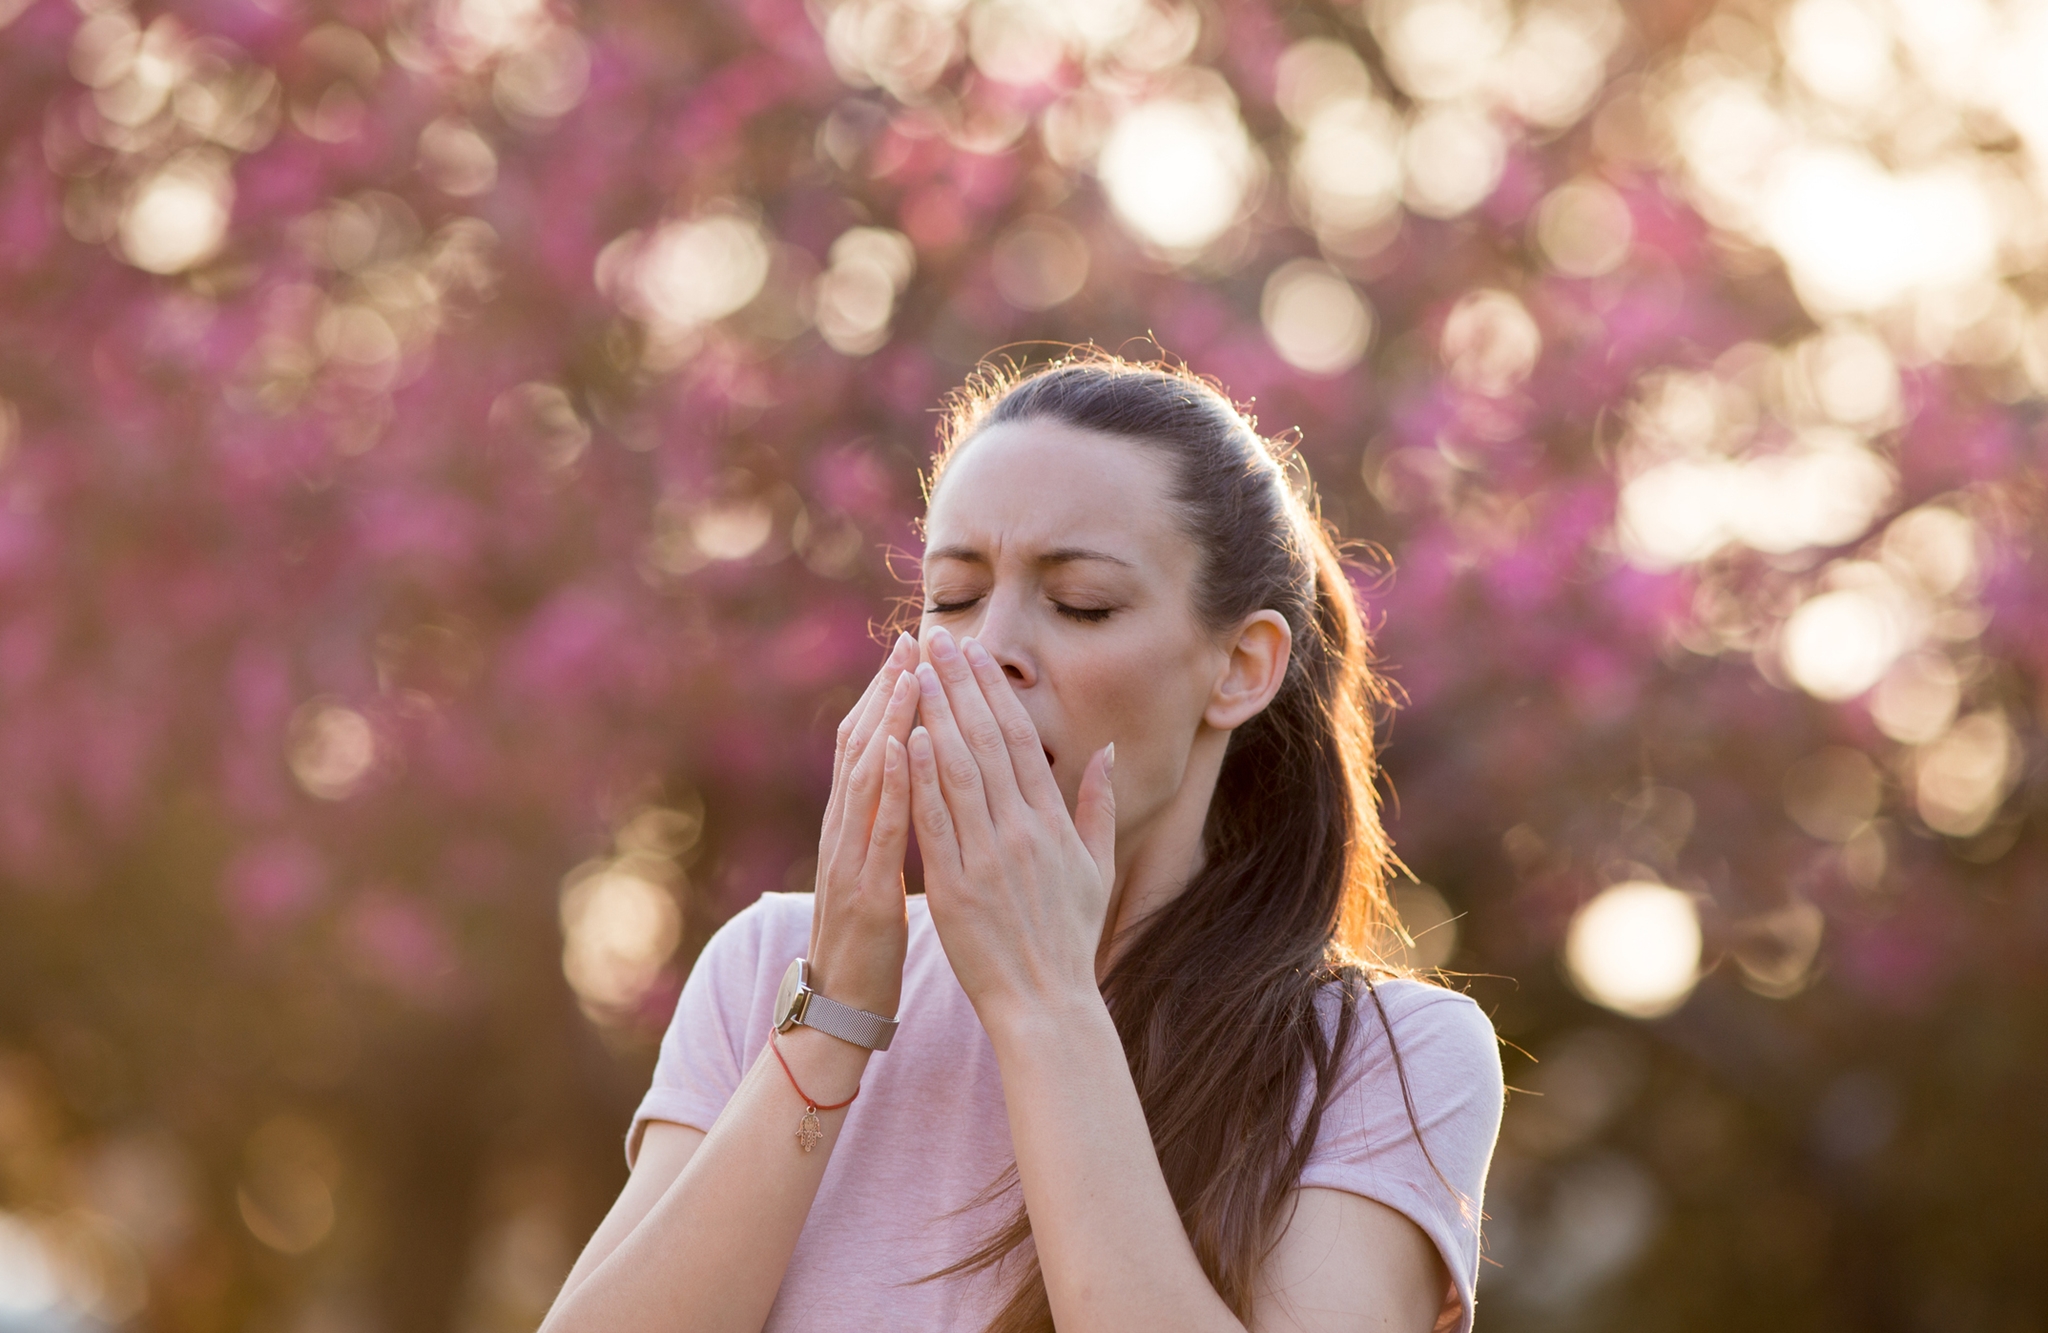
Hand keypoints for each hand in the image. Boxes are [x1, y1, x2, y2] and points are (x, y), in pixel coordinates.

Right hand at [808, 631, 920, 1018]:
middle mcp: (844, 830)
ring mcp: (848, 858)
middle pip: (861, 744)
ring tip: (910, 673)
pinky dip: (887, 784)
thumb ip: (892, 825)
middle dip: (887, 689)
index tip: (918, 650)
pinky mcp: (863, 891)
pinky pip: (876, 829)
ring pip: (865, 775)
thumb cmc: (871, 941)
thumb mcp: (880, 871)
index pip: (871, 744)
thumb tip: (916, 783)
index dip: (891, 695)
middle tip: (912, 638)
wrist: (841, 1007)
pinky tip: (902, 747)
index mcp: (856, 826)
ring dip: (888, 721)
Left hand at [905, 626, 1115, 1017]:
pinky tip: (905, 737)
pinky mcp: (954, 887)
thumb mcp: (1096, 867)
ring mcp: (987, 857)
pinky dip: (919, 777)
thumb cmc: (1069, 937)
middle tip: (937, 639)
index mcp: (1052, 823)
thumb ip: (1098, 806)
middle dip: (959, 685)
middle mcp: (1021, 831)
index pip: (1021, 739)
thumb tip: (1107, 750)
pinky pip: (935, 822)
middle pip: (987, 741)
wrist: (1046, 1002)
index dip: (996, 690)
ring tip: (914, 671)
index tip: (975, 652)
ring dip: (934, 715)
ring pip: (958, 771)